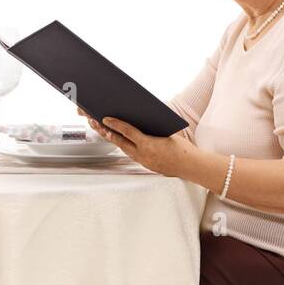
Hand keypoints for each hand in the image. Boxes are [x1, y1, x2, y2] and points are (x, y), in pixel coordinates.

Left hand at [76, 106, 190, 175]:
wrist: (189, 166)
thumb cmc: (181, 148)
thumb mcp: (166, 134)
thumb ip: (150, 128)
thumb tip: (137, 119)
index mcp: (148, 145)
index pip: (128, 132)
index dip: (115, 124)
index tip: (105, 118)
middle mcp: (142, 154)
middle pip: (119, 141)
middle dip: (105, 131)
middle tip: (94, 121)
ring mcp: (141, 161)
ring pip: (121, 147)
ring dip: (110, 138)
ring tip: (100, 128)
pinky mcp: (143, 164)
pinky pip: (128, 152)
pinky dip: (121, 144)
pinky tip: (115, 137)